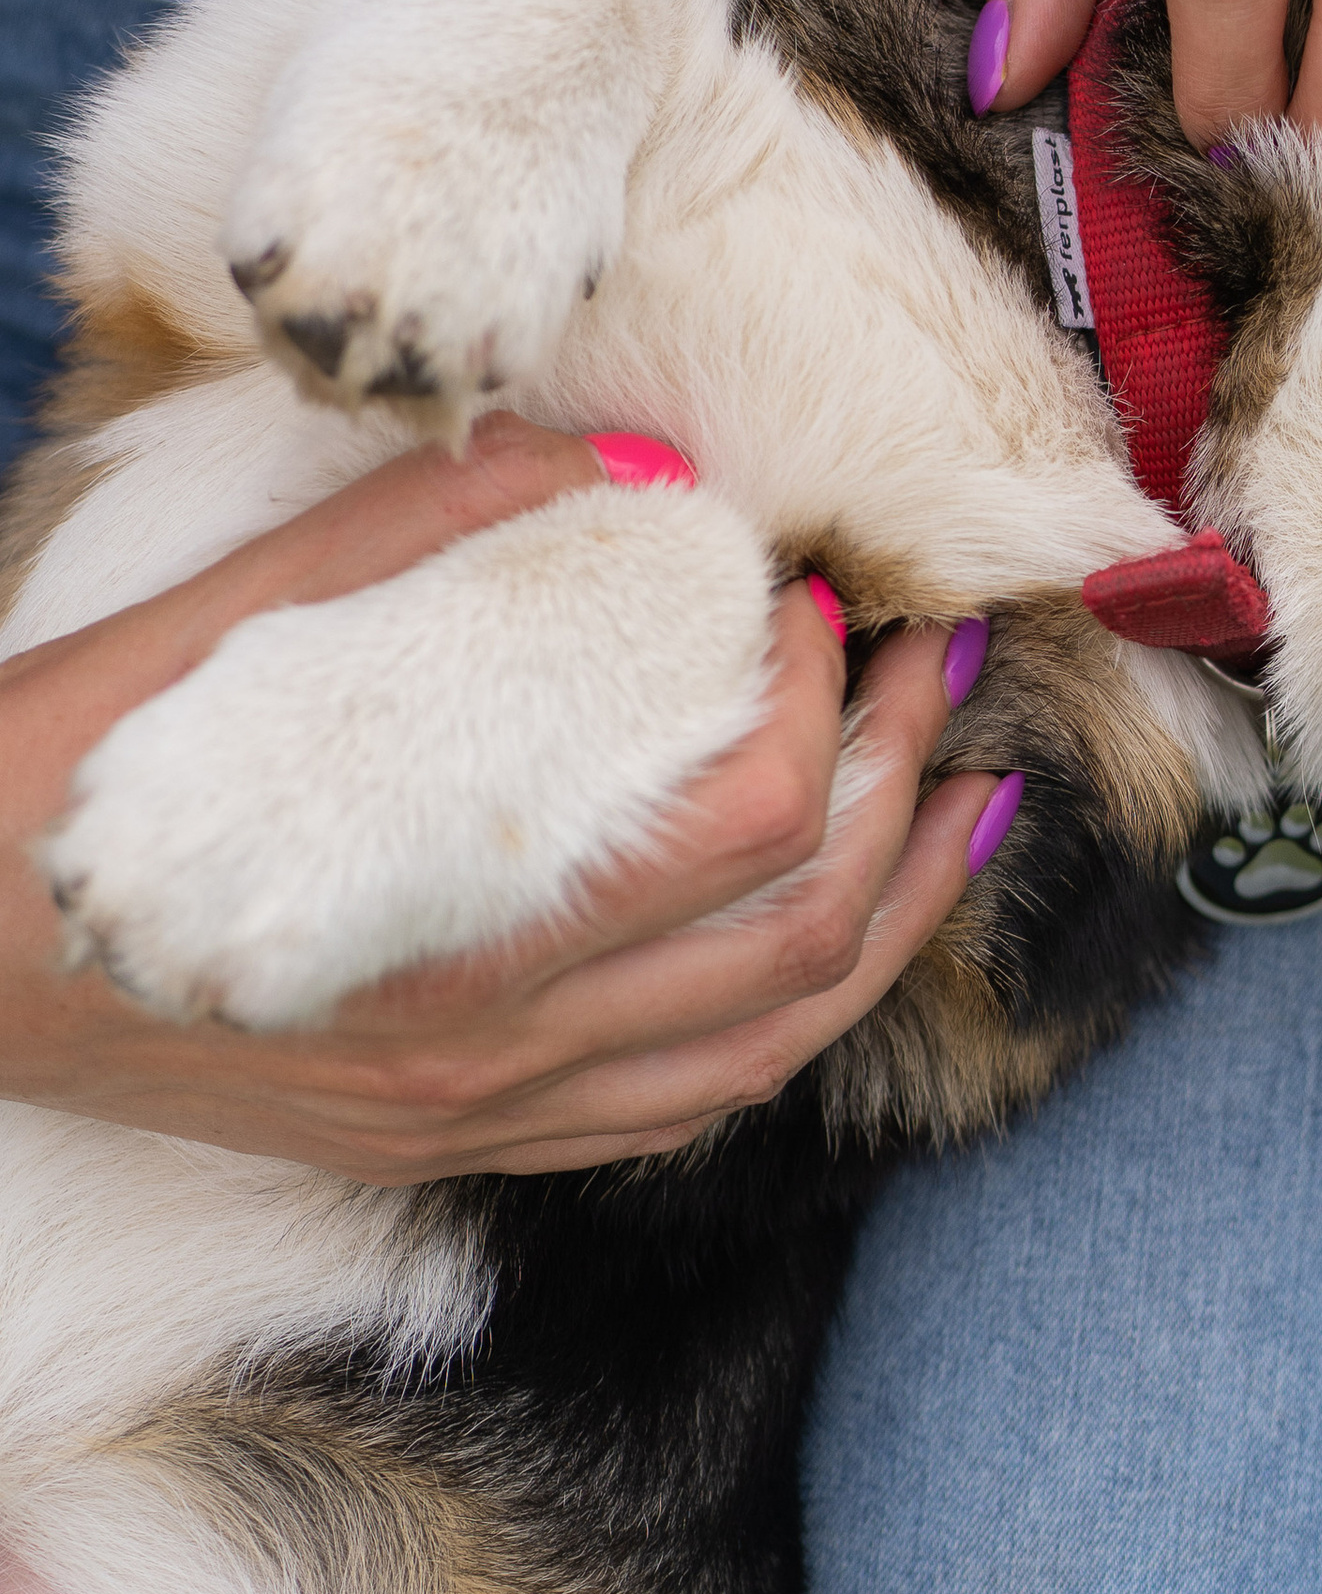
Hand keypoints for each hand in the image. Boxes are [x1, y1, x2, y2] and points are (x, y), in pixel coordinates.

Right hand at [0, 417, 998, 1178]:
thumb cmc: (38, 791)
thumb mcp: (207, 633)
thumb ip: (411, 537)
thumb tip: (614, 454)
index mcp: (447, 935)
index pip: (740, 832)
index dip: (820, 707)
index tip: (807, 598)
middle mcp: (482, 1059)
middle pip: (798, 946)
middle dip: (906, 797)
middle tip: (935, 667)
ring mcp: (468, 1117)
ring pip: (765, 1051)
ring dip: (889, 922)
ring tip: (958, 804)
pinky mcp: (440, 1140)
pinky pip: (674, 1111)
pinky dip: (782, 1019)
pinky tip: (816, 938)